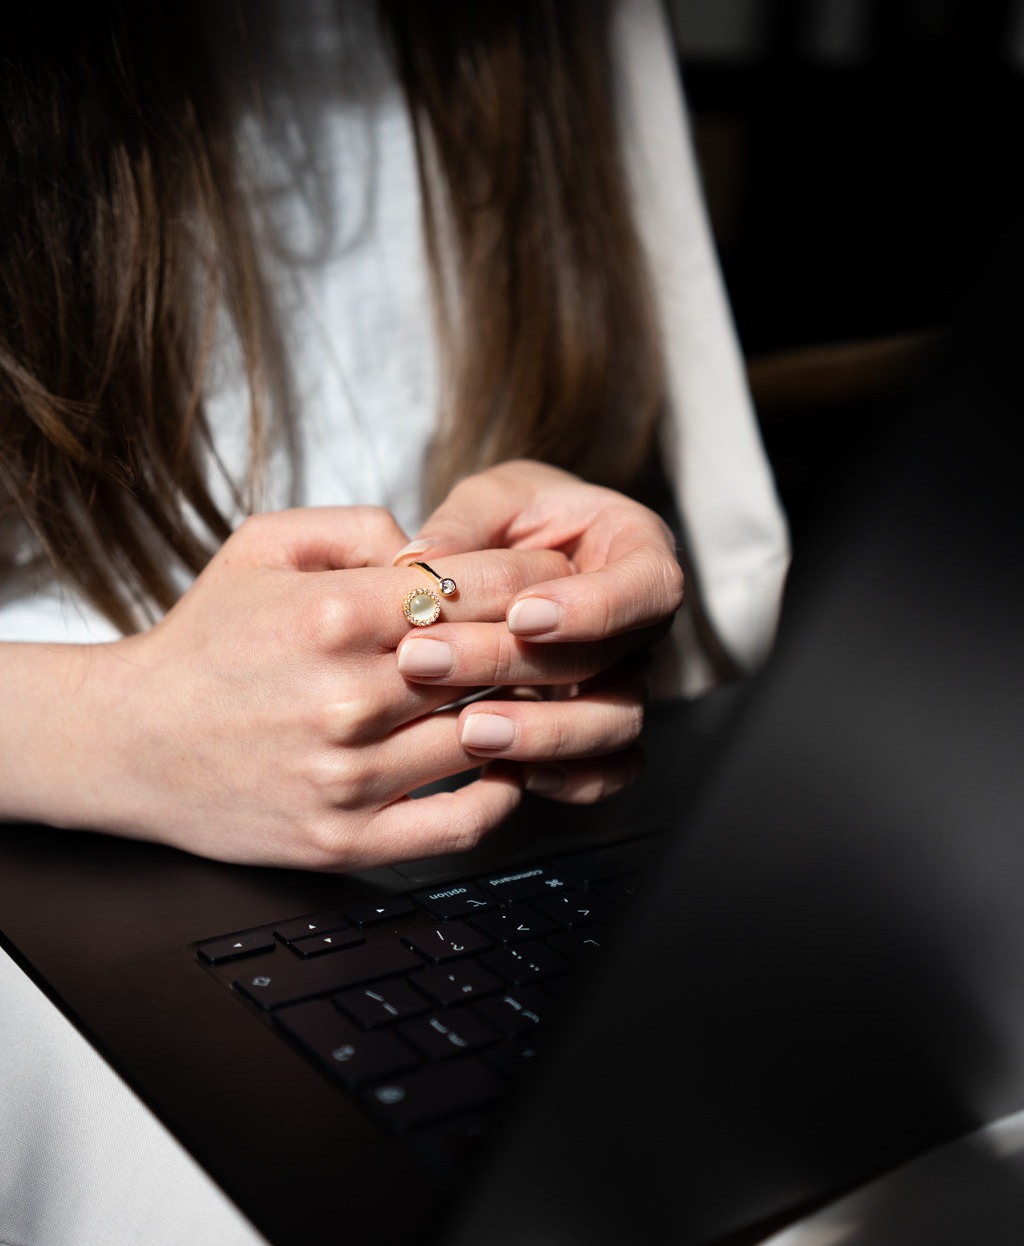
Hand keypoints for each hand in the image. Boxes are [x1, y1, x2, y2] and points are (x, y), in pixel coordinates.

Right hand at [1, 507, 571, 869]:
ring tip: (548, 697)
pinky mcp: (344, 840)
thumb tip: (437, 547)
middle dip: (542, 644)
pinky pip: (459, 824)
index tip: (560, 582)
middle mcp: (344, 697)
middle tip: (575, 636)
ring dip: (528, 716)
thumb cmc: (200, 641)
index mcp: (330, 615)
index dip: (529, 583)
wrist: (125, 742)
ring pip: (484, 738)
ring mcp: (346, 776)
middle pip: (488, 664)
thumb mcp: (259, 546)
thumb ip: (356, 526)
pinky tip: (505, 768)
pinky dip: (501, 796)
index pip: (471, 590)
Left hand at [392, 461, 684, 802]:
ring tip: (466, 730)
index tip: (520, 614)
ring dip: (539, 732)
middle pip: (606, 661)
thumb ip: (465, 523)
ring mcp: (629, 679)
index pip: (646, 587)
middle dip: (512, 664)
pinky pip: (614, 770)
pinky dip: (570, 781)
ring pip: (613, 724)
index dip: (591, 607)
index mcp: (637, 550)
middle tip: (425, 659)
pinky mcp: (604, 726)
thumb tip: (420, 563)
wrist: (531, 552)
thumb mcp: (494, 497)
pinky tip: (507, 774)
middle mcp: (642, 623)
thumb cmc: (520, 517)